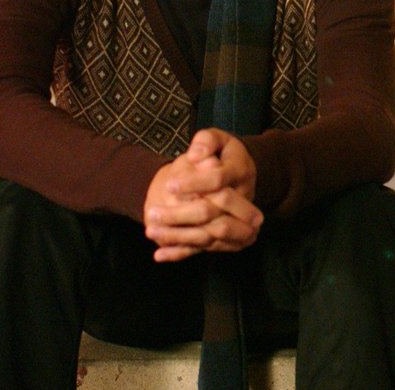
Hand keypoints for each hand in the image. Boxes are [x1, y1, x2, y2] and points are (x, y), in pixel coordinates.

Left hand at [142, 130, 261, 261]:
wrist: (238, 175)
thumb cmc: (223, 153)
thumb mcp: (218, 139)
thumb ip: (206, 142)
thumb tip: (196, 154)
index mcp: (240, 173)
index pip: (216, 181)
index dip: (193, 183)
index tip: (170, 184)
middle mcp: (244, 200)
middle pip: (210, 213)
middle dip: (179, 215)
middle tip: (152, 212)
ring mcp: (238, 223)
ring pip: (207, 236)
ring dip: (176, 236)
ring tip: (150, 230)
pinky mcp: (228, 239)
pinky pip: (204, 249)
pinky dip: (181, 253)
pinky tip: (159, 255)